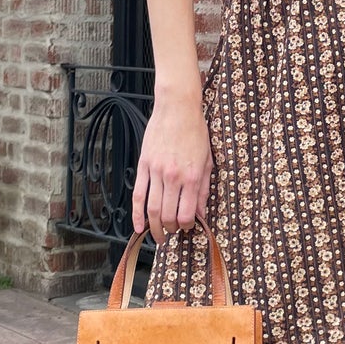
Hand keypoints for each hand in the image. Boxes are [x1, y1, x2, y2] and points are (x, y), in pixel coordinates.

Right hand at [133, 87, 212, 240]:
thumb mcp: (207, 161)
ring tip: (158, 235)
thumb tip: (202, 213)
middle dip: (171, 229)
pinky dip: (137, 214)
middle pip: (167, 215)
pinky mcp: (143, 165)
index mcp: (191, 176)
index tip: (188, 226)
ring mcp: (156, 172)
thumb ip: (203, 189)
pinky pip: (138, 194)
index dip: (187, 225)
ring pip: (152, 209)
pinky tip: (138, 226)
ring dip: (154, 227)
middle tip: (172, 233)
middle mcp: (173, 176)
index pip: (187, 214)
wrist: (178, 108)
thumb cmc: (195, 132)